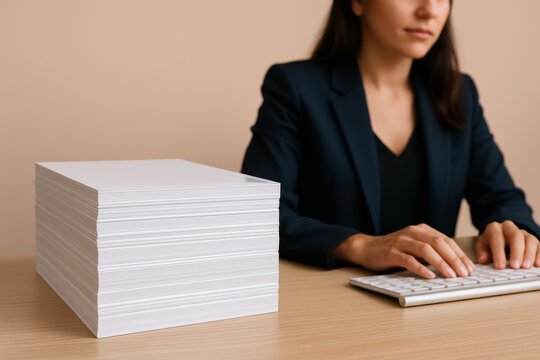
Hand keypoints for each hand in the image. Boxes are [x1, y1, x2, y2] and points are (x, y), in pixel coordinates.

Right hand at [330, 223, 474, 278]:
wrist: (367, 248)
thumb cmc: (394, 250)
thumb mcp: (414, 246)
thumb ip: (431, 251)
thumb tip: (455, 265)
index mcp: (421, 230)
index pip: (446, 240)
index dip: (460, 254)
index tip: (470, 268)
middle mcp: (412, 232)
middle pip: (439, 243)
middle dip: (454, 259)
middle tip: (464, 273)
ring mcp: (401, 241)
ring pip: (426, 250)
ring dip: (441, 263)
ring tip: (451, 276)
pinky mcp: (391, 252)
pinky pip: (408, 260)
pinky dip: (420, 268)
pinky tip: (429, 276)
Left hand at [476, 221, 539, 268]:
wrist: (500, 234)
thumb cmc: (491, 242)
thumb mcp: (482, 245)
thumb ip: (482, 252)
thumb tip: (483, 260)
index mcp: (495, 229)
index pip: (497, 239)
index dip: (498, 253)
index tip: (500, 266)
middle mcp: (510, 228)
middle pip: (516, 237)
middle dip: (516, 252)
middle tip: (515, 266)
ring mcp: (523, 233)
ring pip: (529, 240)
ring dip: (529, 254)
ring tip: (526, 266)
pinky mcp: (533, 239)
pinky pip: (539, 245)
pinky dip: (539, 255)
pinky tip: (537, 264)